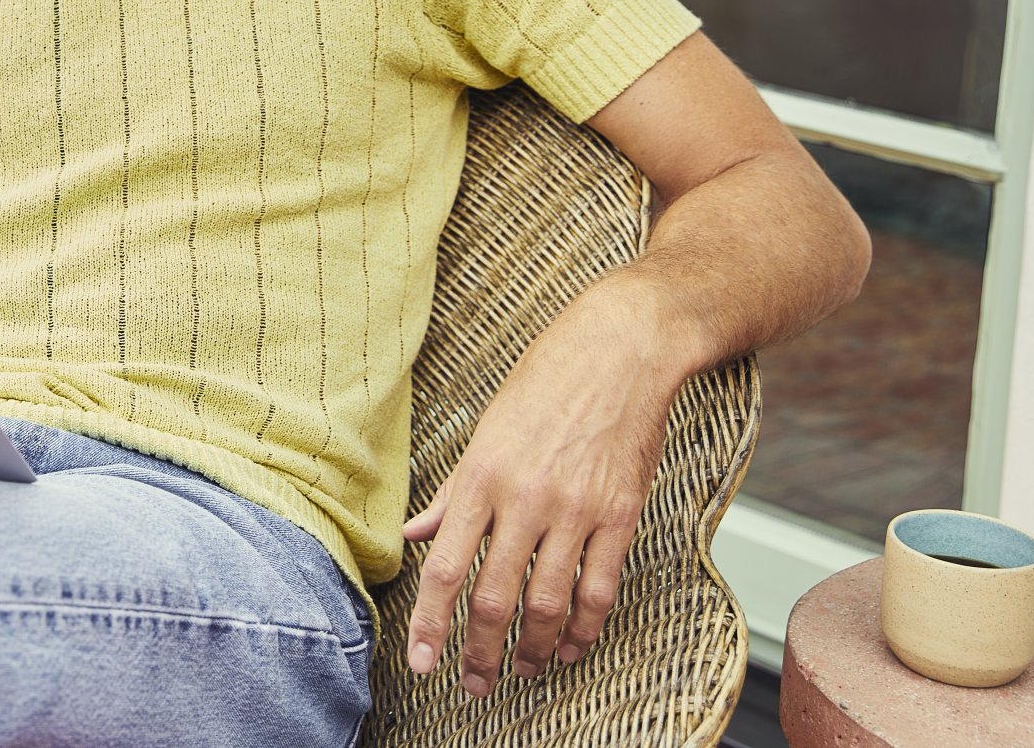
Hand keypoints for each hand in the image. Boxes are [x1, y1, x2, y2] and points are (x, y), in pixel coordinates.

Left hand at [401, 280, 680, 694]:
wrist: (619, 349)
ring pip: (548, 603)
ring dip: (532, 649)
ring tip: (522, 670)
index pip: (444, 567)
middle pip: (494, 597)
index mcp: (480, 477)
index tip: (421, 660)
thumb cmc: (545, 383)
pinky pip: (599, 587)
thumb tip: (413, 535)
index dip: (429, 622)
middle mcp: (524, 498)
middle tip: (474, 683)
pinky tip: (570, 645)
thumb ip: (450, 493)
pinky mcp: (620, 513)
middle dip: (480, 653)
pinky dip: (583, 627)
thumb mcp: (483, 431)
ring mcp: (576, 508)